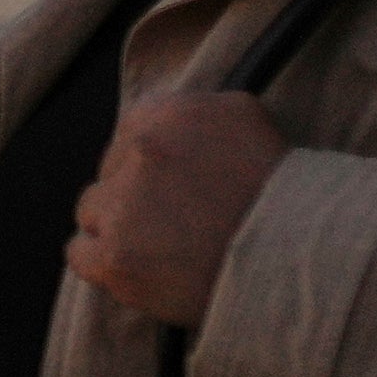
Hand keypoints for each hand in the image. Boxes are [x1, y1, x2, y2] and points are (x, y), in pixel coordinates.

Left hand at [67, 93, 290, 328]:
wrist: (297, 256)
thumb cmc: (277, 190)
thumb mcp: (244, 118)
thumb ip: (192, 109)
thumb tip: (157, 119)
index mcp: (165, 115)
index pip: (127, 135)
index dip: (147, 166)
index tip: (172, 187)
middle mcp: (139, 152)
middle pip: (107, 175)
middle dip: (132, 196)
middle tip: (173, 222)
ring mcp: (123, 206)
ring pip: (91, 212)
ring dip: (117, 229)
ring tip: (161, 248)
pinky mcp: (115, 257)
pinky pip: (79, 253)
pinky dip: (101, 263)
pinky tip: (135, 267)